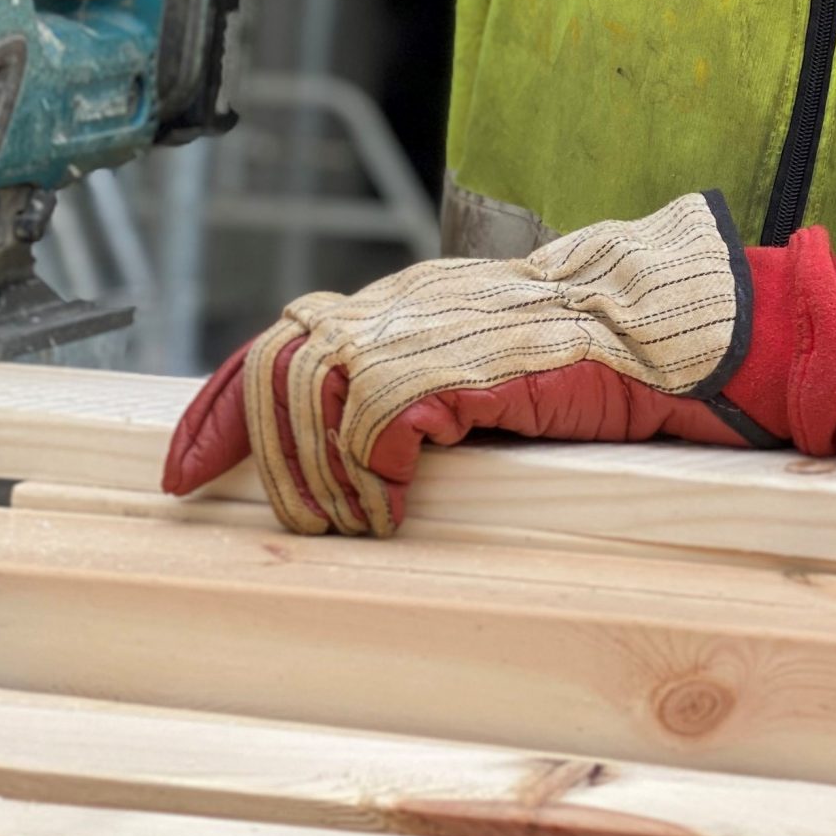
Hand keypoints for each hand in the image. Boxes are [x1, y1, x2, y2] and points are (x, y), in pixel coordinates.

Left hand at [163, 191, 764, 534]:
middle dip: (263, 459)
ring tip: (359, 526)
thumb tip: (340, 452)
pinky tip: (400, 509)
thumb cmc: (579, 365)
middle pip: (276, 372)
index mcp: (395, 308)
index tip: (177, 471)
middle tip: (296, 525)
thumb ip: (409, 388)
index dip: (217, 410)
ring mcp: (425, 334)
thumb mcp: (473, 368)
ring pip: (313, 403)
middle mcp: (397, 311)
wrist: (658, 337)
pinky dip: (374, 483)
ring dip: (322, 483)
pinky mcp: (460, 369)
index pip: (274, 343)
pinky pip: (376, 431)